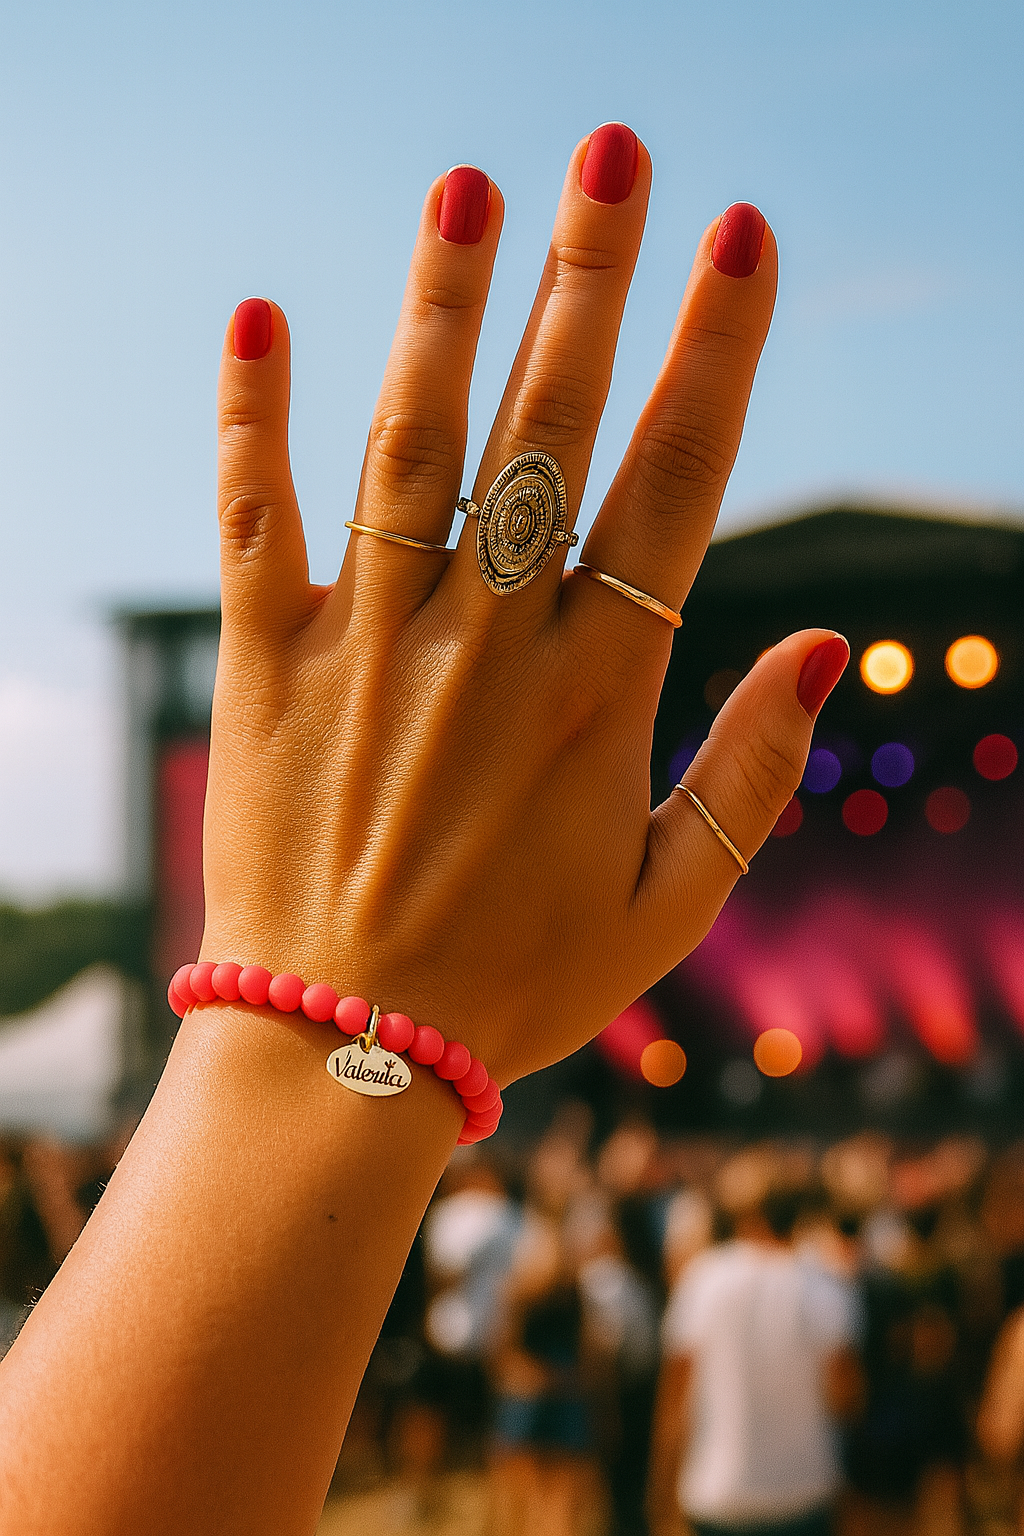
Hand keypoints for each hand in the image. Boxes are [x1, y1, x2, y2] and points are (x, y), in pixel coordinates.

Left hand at [205, 125, 846, 1086]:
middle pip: (546, 429)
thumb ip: (752, 772)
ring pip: (408, 443)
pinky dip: (251, 417)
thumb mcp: (670, 903)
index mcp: (595, 693)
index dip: (715, 351)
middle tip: (614, 149)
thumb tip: (829, 650)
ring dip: (439, 307)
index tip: (743, 237)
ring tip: (466, 186)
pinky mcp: (267, 664)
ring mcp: (369, 646)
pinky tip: (257, 311)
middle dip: (588, 278)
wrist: (341, 1050)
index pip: (674, 484)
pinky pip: (255, 520)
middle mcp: (484, 644)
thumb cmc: (517, 982)